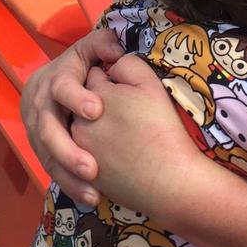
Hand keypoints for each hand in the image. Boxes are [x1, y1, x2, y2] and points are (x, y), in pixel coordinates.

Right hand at [20, 29, 123, 200]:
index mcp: (54, 80)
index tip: (96, 110)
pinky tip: (90, 197)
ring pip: (47, 156)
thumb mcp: (89, 49)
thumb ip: (103, 44)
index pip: (61, 88)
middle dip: (68, 150)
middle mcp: (40, 107)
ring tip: (93, 188)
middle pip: (47, 130)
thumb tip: (116, 48)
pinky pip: (52, 170)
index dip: (76, 97)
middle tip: (93, 168)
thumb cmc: (79, 68)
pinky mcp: (41, 150)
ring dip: (68, 174)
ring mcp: (36, 131)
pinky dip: (69, 184)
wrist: (49, 87)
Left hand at [71, 55, 201, 216]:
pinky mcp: (85, 174)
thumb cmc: (162, 129)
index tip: (125, 91)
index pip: (94, 76)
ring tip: (124, 137)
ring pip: (84, 131)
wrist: (168, 181)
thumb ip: (127, 65)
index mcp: (93, 95)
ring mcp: (80, 149)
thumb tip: (113, 66)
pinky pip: (87, 157)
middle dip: (97, 104)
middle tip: (126, 115)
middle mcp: (79, 121)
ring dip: (96, 130)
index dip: (111, 81)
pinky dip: (98, 155)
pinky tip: (120, 157)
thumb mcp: (150, 85)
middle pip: (84, 104)